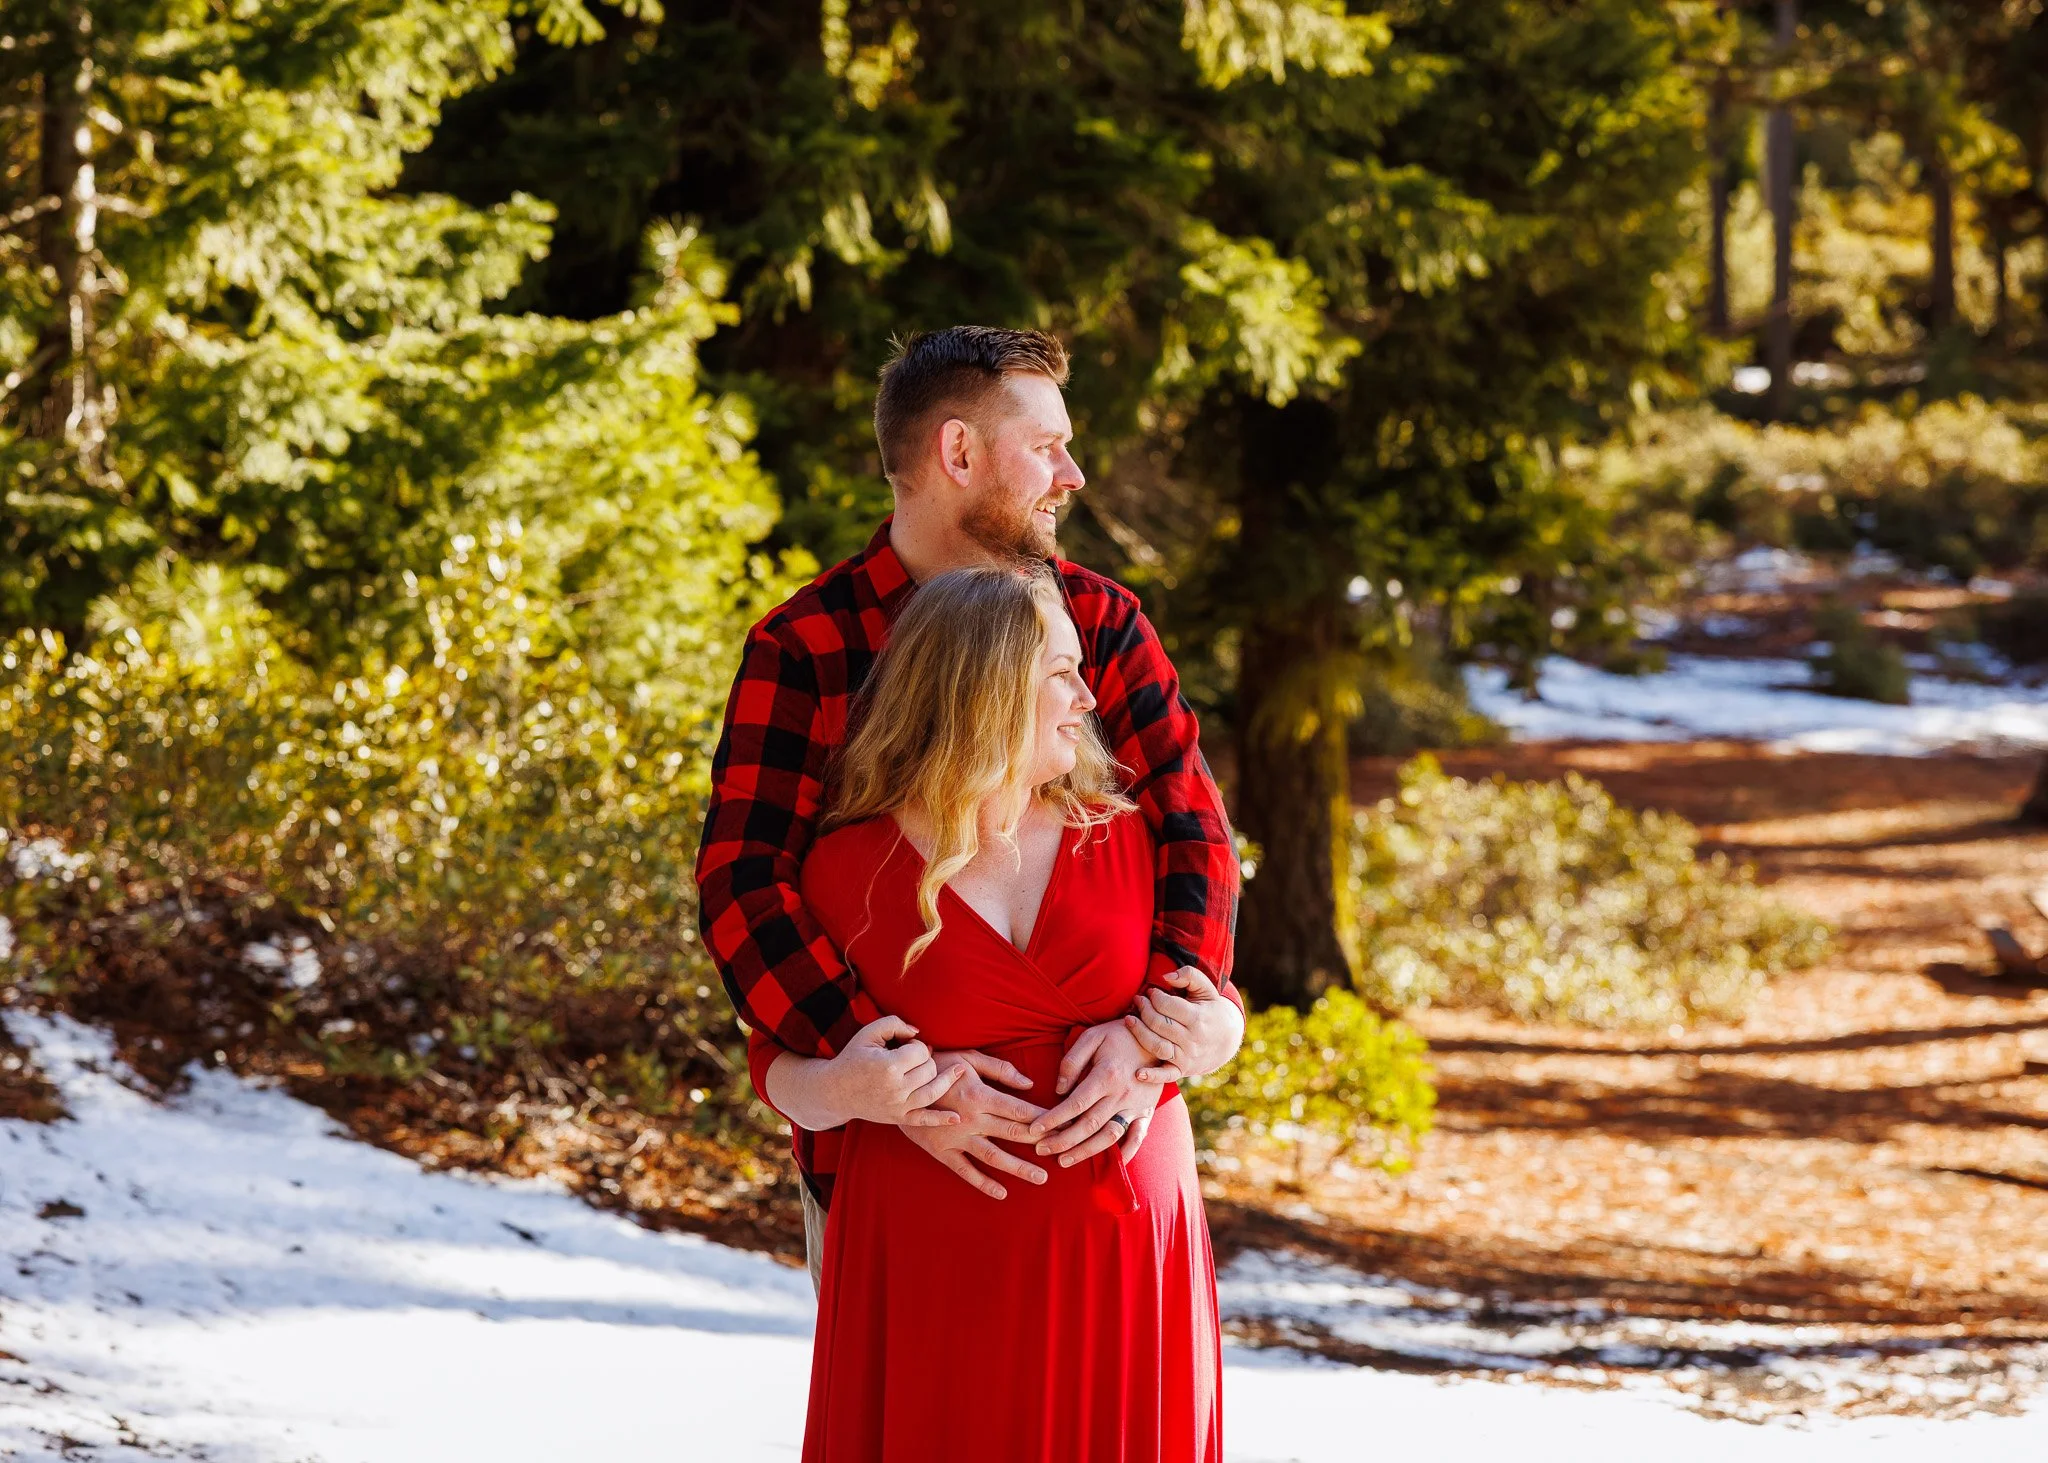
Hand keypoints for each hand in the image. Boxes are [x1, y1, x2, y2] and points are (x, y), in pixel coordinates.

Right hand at [816, 1016, 966, 1127]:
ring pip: (933, 1091)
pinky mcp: (898, 1118)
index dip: (917, 1045)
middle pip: (929, 1070)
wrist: (835, 1091)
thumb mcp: (868, 1033)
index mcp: (888, 1066)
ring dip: (946, 1080)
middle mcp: (896, 1088)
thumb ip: (894, 1024)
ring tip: (959, 1070)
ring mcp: (898, 1106)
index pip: (920, 1051)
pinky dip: (942, 1119)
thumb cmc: (853, 1058)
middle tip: (916, 1057)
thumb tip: (918, 1032)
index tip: (907, 1045)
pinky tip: (957, 1118)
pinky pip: (924, 1120)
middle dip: (927, 1060)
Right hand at [899, 1050, 1048, 1199]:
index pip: (1020, 1110)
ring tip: (1041, 1178)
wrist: (897, 1084)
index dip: (1044, 1118)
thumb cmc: (937, 1065)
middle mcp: (971, 1119)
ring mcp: (956, 1137)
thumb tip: (1029, 1084)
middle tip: (1063, 1151)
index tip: (1064, 1124)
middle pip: (1013, 1133)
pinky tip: (1002, 1193)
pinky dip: (983, 1182)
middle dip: (1040, 1143)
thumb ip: (1000, 1070)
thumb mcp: (968, 1059)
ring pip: (993, 1156)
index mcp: (980, 1095)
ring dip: (1018, 1168)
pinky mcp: (942, 1150)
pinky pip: (965, 1170)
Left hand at [1028, 1023, 1162, 1168]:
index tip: (1034, 1129)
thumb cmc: (1118, 1035)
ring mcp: (1136, 1105)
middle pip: (1088, 1125)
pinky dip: (1126, 1153)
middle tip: (1041, 1150)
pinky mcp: (1147, 1111)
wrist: (1156, 1036)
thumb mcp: (1092, 1037)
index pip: (1074, 1104)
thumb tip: (1059, 1090)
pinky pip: (1138, 1137)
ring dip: (1086, 1151)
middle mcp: (1121, 1094)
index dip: (1053, 1119)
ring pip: (1109, 1136)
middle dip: (1062, 1141)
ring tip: (1064, 1160)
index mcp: (1106, 1076)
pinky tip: (1111, 1163)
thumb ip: (1072, 1062)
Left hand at [1124, 965, 1243, 1083]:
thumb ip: (1189, 975)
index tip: (1150, 992)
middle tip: (1137, 1001)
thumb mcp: (1206, 989)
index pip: (1167, 1005)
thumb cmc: (1211, 1009)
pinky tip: (1137, 1073)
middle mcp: (1192, 1040)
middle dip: (1143, 1010)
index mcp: (1198, 1018)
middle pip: (1159, 1024)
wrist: (1228, 1040)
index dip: (1154, 996)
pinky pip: (1166, 1076)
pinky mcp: (1183, 1070)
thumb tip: (1166, 977)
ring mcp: (1187, 1057)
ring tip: (1129, 1020)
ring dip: (1139, 1033)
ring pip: (1157, 1046)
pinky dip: (1151, 1076)